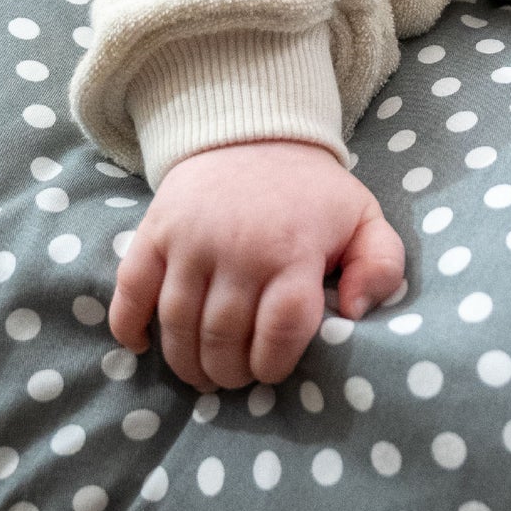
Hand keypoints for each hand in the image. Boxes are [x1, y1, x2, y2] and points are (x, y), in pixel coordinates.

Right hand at [108, 140, 406, 390]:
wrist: (253, 133)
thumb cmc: (312, 194)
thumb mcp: (364, 219)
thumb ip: (381, 266)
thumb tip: (357, 313)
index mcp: (294, 248)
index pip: (281, 329)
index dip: (275, 362)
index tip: (272, 369)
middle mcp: (239, 246)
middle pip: (224, 337)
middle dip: (230, 372)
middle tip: (236, 377)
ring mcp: (191, 239)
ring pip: (178, 324)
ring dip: (187, 363)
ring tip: (203, 373)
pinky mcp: (154, 231)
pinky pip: (131, 290)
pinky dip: (129, 327)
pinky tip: (143, 347)